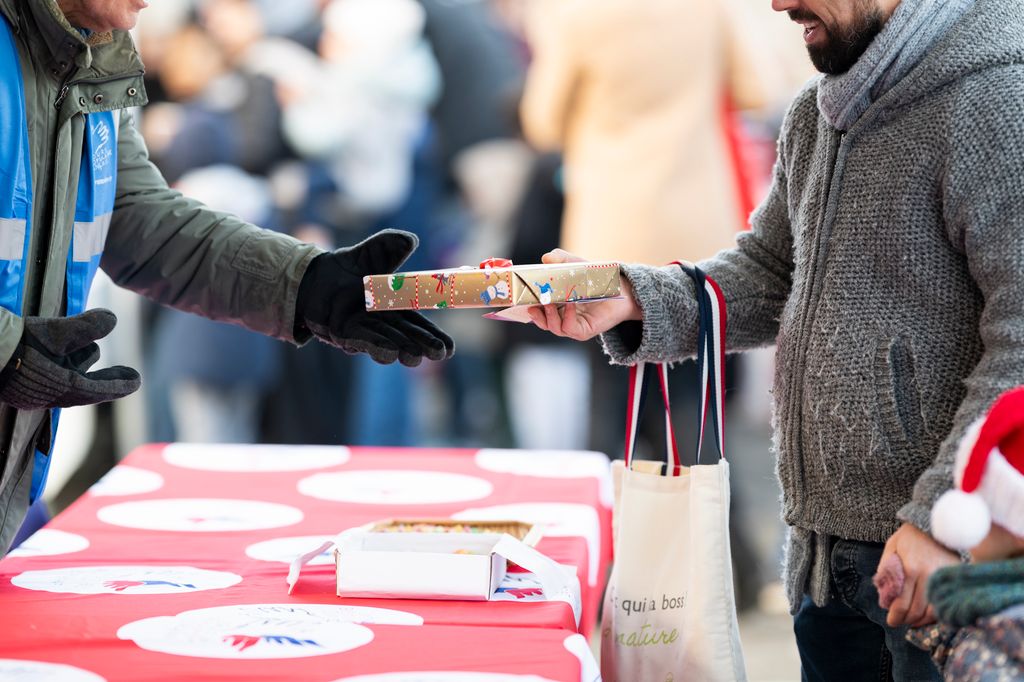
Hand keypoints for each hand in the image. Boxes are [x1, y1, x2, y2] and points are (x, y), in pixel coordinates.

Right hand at [0, 309, 140, 409]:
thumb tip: (113, 319)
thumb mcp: (53, 332)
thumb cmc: (15, 344)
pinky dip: (62, 361)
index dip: (119, 385)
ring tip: (95, 350)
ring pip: (66, 376)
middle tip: (129, 373)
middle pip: (83, 384)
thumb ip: (84, 327)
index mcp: (60, 388)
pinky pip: (49, 373)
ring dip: (81, 363)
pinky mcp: (21, 380)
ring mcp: (33, 389)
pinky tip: (64, 351)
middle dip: (105, 378)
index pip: (97, 389)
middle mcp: (48, 393)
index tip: (137, 381)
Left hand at [296, 229, 454, 366]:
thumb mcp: (371, 253)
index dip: (435, 337)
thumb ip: (389, 247)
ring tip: (415, 356)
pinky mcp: (342, 334)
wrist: (313, 277)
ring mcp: (363, 331)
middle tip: (437, 353)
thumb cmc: (347, 269)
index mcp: (396, 308)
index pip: (420, 325)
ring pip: (386, 343)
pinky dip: (376, 346)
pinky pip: (361, 340)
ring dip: (401, 350)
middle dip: (422, 346)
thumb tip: (409, 239)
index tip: (449, 349)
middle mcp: (382, 324)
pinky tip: (391, 353)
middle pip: (407, 338)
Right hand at [526, 249, 640, 340]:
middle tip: (532, 301)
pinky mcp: (583, 331)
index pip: (537, 310)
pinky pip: (568, 328)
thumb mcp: (574, 266)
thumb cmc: (595, 278)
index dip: (527, 306)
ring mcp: (572, 326)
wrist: (619, 288)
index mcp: (556, 306)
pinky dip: (566, 316)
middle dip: (536, 313)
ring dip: (549, 315)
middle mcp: (562, 318)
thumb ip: (560, 260)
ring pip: (553, 327)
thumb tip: (546, 258)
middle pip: (542, 321)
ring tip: (549, 301)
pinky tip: (568, 303)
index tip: (520, 299)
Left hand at [878, 523, 958, 627]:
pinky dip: (936, 614)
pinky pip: (947, 604)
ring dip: (922, 620)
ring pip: (934, 612)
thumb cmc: (910, 536)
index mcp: (910, 568)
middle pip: (917, 611)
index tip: (891, 621)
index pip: (902, 603)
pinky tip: (928, 613)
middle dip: (906, 620)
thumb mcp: (892, 547)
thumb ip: (886, 569)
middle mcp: (929, 576)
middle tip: (900, 621)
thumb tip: (883, 594)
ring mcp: (945, 578)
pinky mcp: (957, 579)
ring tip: (913, 619)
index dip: (895, 616)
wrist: (938, 523)